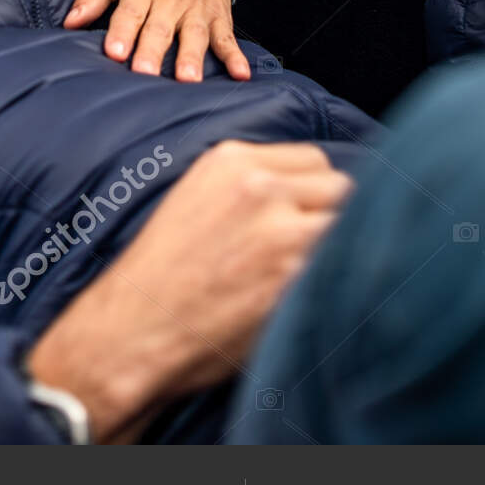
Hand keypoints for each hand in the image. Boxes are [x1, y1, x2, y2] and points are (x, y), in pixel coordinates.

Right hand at [28, 140, 351, 441]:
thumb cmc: (162, 271)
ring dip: (338, 246)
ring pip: (349, 222)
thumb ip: (247, 183)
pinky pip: (344, 265)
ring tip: (314, 270)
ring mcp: (281, 230)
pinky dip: (336, 279)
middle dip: (329, 214)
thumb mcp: (196, 197)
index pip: (311, 158)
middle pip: (337, 185)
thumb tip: (299, 190)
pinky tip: (314, 294)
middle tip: (310, 247)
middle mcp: (260, 186)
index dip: (312, 189)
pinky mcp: (295, 277)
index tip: (305, 213)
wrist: (135, 326)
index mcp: (231, 160)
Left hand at [64, 0, 249, 80]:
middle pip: (159, 29)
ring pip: (194, 35)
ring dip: (191, 57)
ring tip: (188, 80)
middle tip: (144, 74)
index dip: (122, 32)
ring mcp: (196, 10)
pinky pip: (227, 38)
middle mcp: (170, 1)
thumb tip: (69, 22)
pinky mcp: (218, 17)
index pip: (129, 12)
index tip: (114, 52)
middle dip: (152, 51)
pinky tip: (241, 75)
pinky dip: (236, 57)